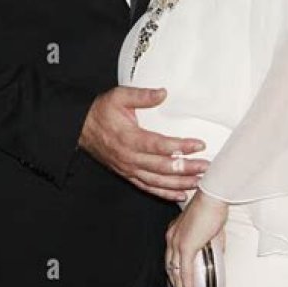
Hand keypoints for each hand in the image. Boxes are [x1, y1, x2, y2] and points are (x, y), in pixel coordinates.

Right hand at [78, 86, 206, 200]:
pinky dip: (165, 193)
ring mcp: (129, 168)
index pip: (160, 145)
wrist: (82, 128)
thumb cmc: (101, 112)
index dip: (180, 146)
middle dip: (186, 168)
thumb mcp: (119, 96)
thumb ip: (141, 95)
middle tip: (206, 166)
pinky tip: (180, 193)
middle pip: (162, 167)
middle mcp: (130, 157)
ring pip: (158, 181)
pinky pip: (148, 187)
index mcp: (129, 138)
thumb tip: (162, 93)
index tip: (198, 145)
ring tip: (198, 181)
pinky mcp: (128, 174)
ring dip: (179, 183)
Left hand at [165, 190, 228, 286]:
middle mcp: (171, 238)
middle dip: (175, 285)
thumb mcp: (211, 229)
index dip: (174, 272)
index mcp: (174, 232)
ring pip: (176, 273)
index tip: (179, 283)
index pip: (171, 257)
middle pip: (170, 267)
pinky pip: (185, 272)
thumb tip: (219, 255)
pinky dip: (186, 286)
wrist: (212, 197)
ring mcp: (177, 243)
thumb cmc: (213, 207)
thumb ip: (212, 243)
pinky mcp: (186, 247)